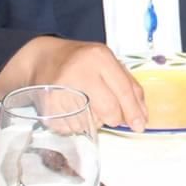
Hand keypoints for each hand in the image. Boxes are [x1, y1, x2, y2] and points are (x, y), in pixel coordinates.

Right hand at [22, 37, 147, 131]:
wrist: (44, 58)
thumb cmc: (80, 61)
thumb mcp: (107, 62)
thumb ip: (128, 85)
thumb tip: (141, 115)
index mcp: (99, 57)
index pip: (123, 91)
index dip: (134, 111)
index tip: (139, 126)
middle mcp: (80, 71)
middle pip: (109, 110)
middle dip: (114, 118)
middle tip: (110, 114)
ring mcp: (62, 89)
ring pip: (91, 123)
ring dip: (94, 121)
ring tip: (86, 104)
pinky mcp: (49, 106)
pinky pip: (73, 128)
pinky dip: (77, 124)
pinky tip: (73, 108)